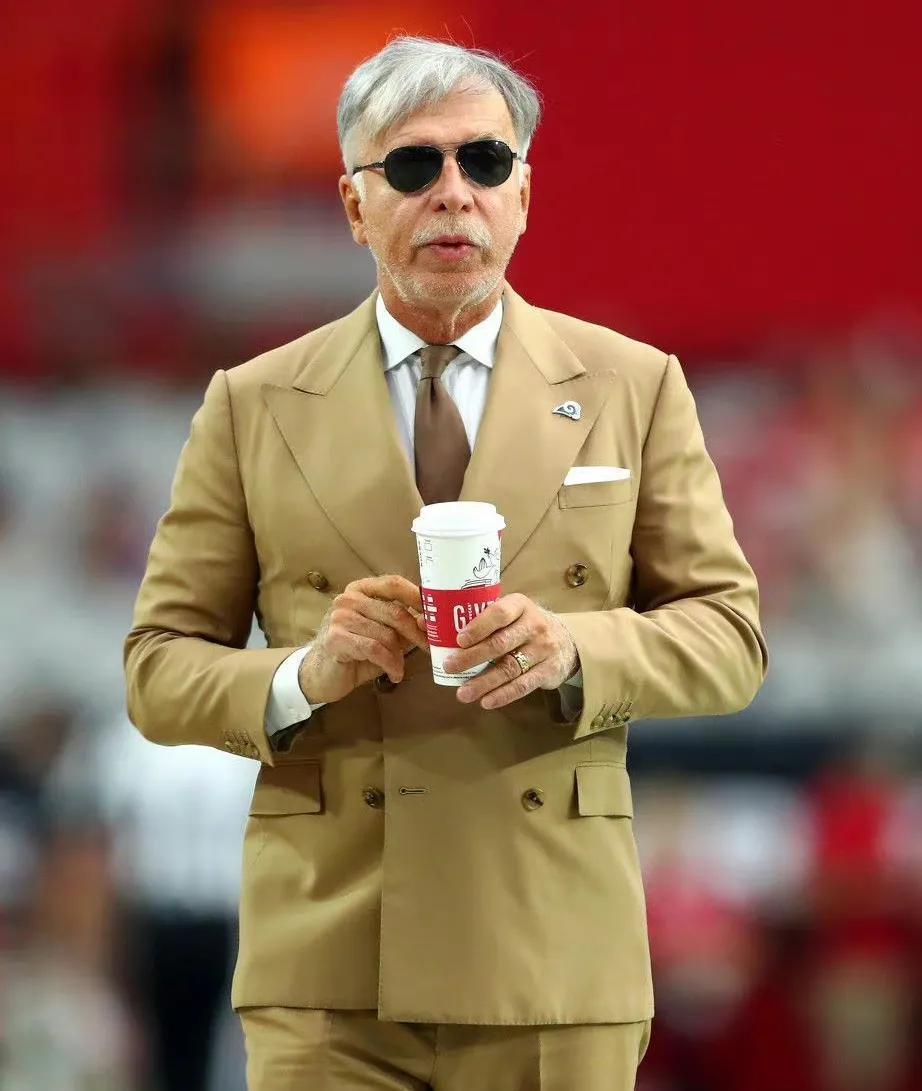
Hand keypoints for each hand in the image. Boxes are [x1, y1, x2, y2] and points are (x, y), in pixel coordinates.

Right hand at [299, 575, 429, 703]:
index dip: (417, 597)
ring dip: (399, 656)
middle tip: (430, 648)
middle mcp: (348, 598)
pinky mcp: (336, 638)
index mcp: (360, 589)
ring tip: (399, 668)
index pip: (394, 584)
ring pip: (386, 634)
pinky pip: (375, 649)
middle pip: (395, 611)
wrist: (322, 674)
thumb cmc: (356, 651)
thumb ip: (402, 623)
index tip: (436, 614)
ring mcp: (340, 617)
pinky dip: (390, 664)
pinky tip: (394, 675)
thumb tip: (432, 619)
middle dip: (417, 633)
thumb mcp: (382, 633)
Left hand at [442, 593, 579, 709]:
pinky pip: (523, 685)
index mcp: (520, 606)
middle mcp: (534, 625)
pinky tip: (486, 702)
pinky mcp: (549, 671)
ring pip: (510, 668)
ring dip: (484, 683)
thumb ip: (482, 618)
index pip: (499, 613)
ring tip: (462, 694)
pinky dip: (503, 695)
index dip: (479, 626)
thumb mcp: (512, 613)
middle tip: (450, 667)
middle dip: (472, 657)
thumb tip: (431, 626)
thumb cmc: (525, 625)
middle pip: (500, 643)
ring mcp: (543, 649)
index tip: (459, 640)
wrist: (567, 641)